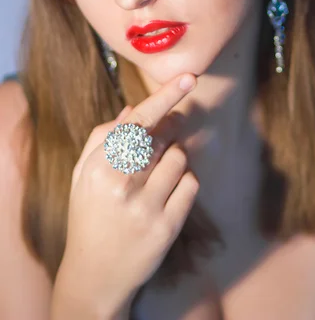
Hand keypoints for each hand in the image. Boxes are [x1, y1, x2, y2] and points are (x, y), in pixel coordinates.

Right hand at [54, 73, 197, 317]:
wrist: (95, 275)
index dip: (165, 97)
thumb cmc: (88, 215)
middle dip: (169, 128)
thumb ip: (104, 137)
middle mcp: (123, 185)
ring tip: (157, 171)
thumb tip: (133, 109)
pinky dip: (184, 180)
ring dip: (175, 156)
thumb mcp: (83, 174)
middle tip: (168, 128)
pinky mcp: (168, 228)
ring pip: (181, 158)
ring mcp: (147, 208)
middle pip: (163, 137)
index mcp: (99, 168)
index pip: (137, 123)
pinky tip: (167, 191)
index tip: (188, 78)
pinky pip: (191, 184)